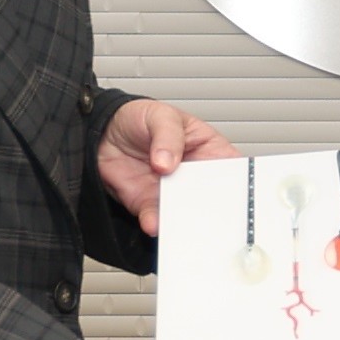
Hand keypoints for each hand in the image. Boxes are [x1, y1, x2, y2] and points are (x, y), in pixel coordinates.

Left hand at [98, 95, 232, 235]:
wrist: (101, 133)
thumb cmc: (138, 118)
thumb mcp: (160, 115)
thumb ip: (167, 137)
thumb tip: (168, 161)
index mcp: (208, 150)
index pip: (231, 170)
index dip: (237, 182)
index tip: (234, 191)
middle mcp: (192, 175)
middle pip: (211, 198)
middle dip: (210, 208)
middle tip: (206, 211)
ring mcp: (171, 192)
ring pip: (185, 214)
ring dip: (183, 220)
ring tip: (180, 221)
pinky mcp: (149, 204)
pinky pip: (156, 218)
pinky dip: (155, 223)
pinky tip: (154, 221)